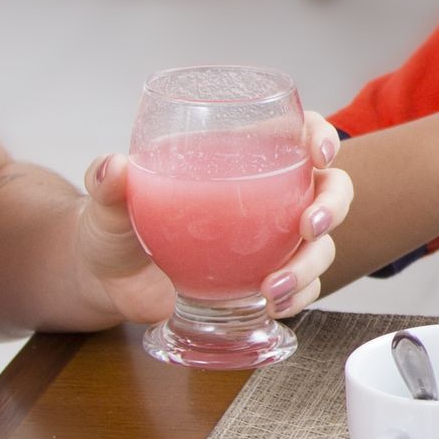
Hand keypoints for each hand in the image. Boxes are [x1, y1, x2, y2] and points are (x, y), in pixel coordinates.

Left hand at [77, 116, 352, 325]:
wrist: (110, 280)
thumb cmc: (116, 227)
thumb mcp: (108, 203)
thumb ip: (108, 183)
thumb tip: (113, 167)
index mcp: (239, 157)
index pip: (297, 132)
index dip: (319, 136)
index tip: (319, 153)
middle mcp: (268, 195)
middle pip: (329, 188)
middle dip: (331, 207)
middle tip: (307, 227)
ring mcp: (272, 239)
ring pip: (322, 244)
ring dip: (310, 265)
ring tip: (271, 289)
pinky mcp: (266, 278)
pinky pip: (304, 286)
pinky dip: (299, 296)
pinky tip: (276, 306)